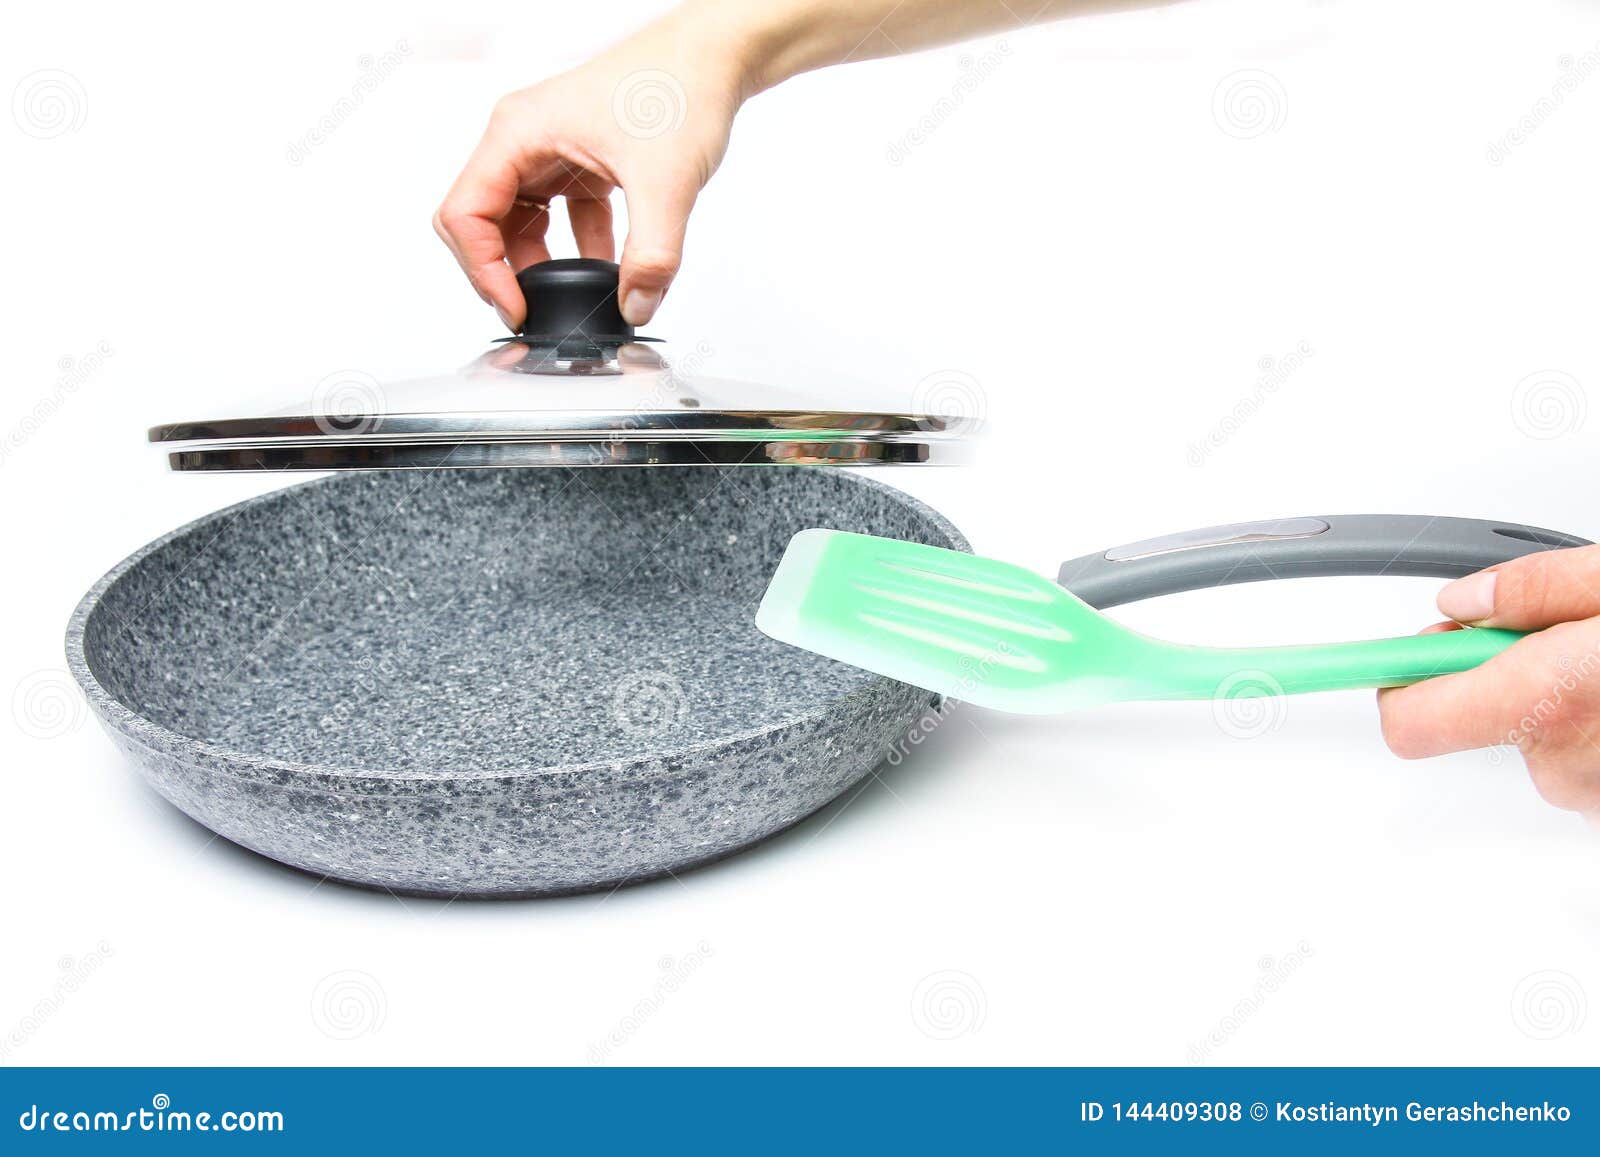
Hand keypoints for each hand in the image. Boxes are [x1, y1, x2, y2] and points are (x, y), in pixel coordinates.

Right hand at [433, 9, 749, 330]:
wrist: (715, 55)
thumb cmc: (677, 85)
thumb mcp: (665, 183)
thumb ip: (651, 256)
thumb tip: (636, 305)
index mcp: (518, 132)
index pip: (465, 215)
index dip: (482, 271)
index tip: (517, 307)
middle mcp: (524, 138)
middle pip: (483, 221)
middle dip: (503, 271)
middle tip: (532, 310)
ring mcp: (550, 148)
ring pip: (520, 221)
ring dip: (541, 264)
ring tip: (570, 297)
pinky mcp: (579, 160)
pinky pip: (561, 216)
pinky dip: (578, 248)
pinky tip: (607, 271)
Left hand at [1378, 546, 1599, 818]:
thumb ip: (1537, 588)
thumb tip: (1463, 603)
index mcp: (1547, 700)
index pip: (1409, 721)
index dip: (1400, 682)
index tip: (1384, 660)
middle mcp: (1562, 763)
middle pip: (1481, 712)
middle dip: (1507, 669)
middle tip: (1562, 632)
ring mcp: (1591, 794)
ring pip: (1537, 733)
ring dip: (1561, 697)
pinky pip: (1580, 757)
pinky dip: (1595, 726)